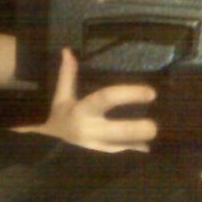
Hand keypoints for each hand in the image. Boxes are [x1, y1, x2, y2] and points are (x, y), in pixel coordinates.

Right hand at [16, 48, 157, 152]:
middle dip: (138, 129)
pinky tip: (145, 144)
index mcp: (81, 110)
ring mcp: (96, 143)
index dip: (129, 94)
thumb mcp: (61, 95)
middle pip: (118, 130)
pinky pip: (122, 150)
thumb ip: (67, 74)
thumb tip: (68, 50)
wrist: (46, 141)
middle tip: (155, 125)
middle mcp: (89, 128)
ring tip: (154, 132)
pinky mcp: (101, 152)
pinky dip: (135, 146)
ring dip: (139, 139)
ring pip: (122, 145)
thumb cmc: (57, 113)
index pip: (106, 99)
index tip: (151, 93)